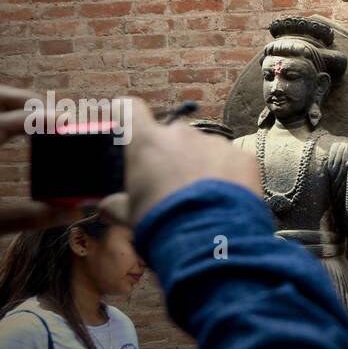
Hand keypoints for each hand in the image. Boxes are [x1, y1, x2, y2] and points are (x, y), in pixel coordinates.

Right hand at [96, 98, 259, 226]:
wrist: (212, 239)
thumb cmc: (163, 223)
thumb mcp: (131, 216)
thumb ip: (116, 206)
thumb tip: (105, 208)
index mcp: (147, 143)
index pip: (131, 110)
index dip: (128, 113)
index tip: (128, 120)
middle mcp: (181, 134)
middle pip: (173, 135)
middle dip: (174, 154)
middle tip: (176, 184)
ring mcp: (215, 142)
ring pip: (205, 149)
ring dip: (203, 165)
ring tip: (206, 198)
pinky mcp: (242, 156)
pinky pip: (232, 161)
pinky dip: (229, 175)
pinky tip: (228, 199)